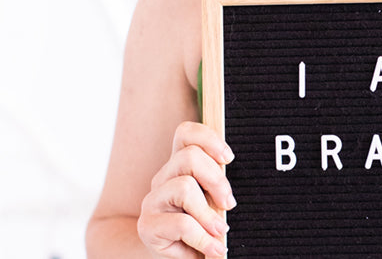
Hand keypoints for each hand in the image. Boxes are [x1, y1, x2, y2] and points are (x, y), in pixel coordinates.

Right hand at [137, 121, 236, 257]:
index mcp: (180, 167)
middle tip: (229, 204)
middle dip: (216, 180)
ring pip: (184, 187)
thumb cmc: (201, 229)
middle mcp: (163, 178)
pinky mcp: (148, 226)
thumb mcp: (213, 204)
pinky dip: (203, 238)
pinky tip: (214, 248)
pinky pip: (182, 224)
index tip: (229, 159)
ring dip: (208, 213)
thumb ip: (218, 188)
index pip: (186, 134)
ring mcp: (153, 201)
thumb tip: (233, 191)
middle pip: (189, 157)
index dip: (208, 139)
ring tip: (220, 231)